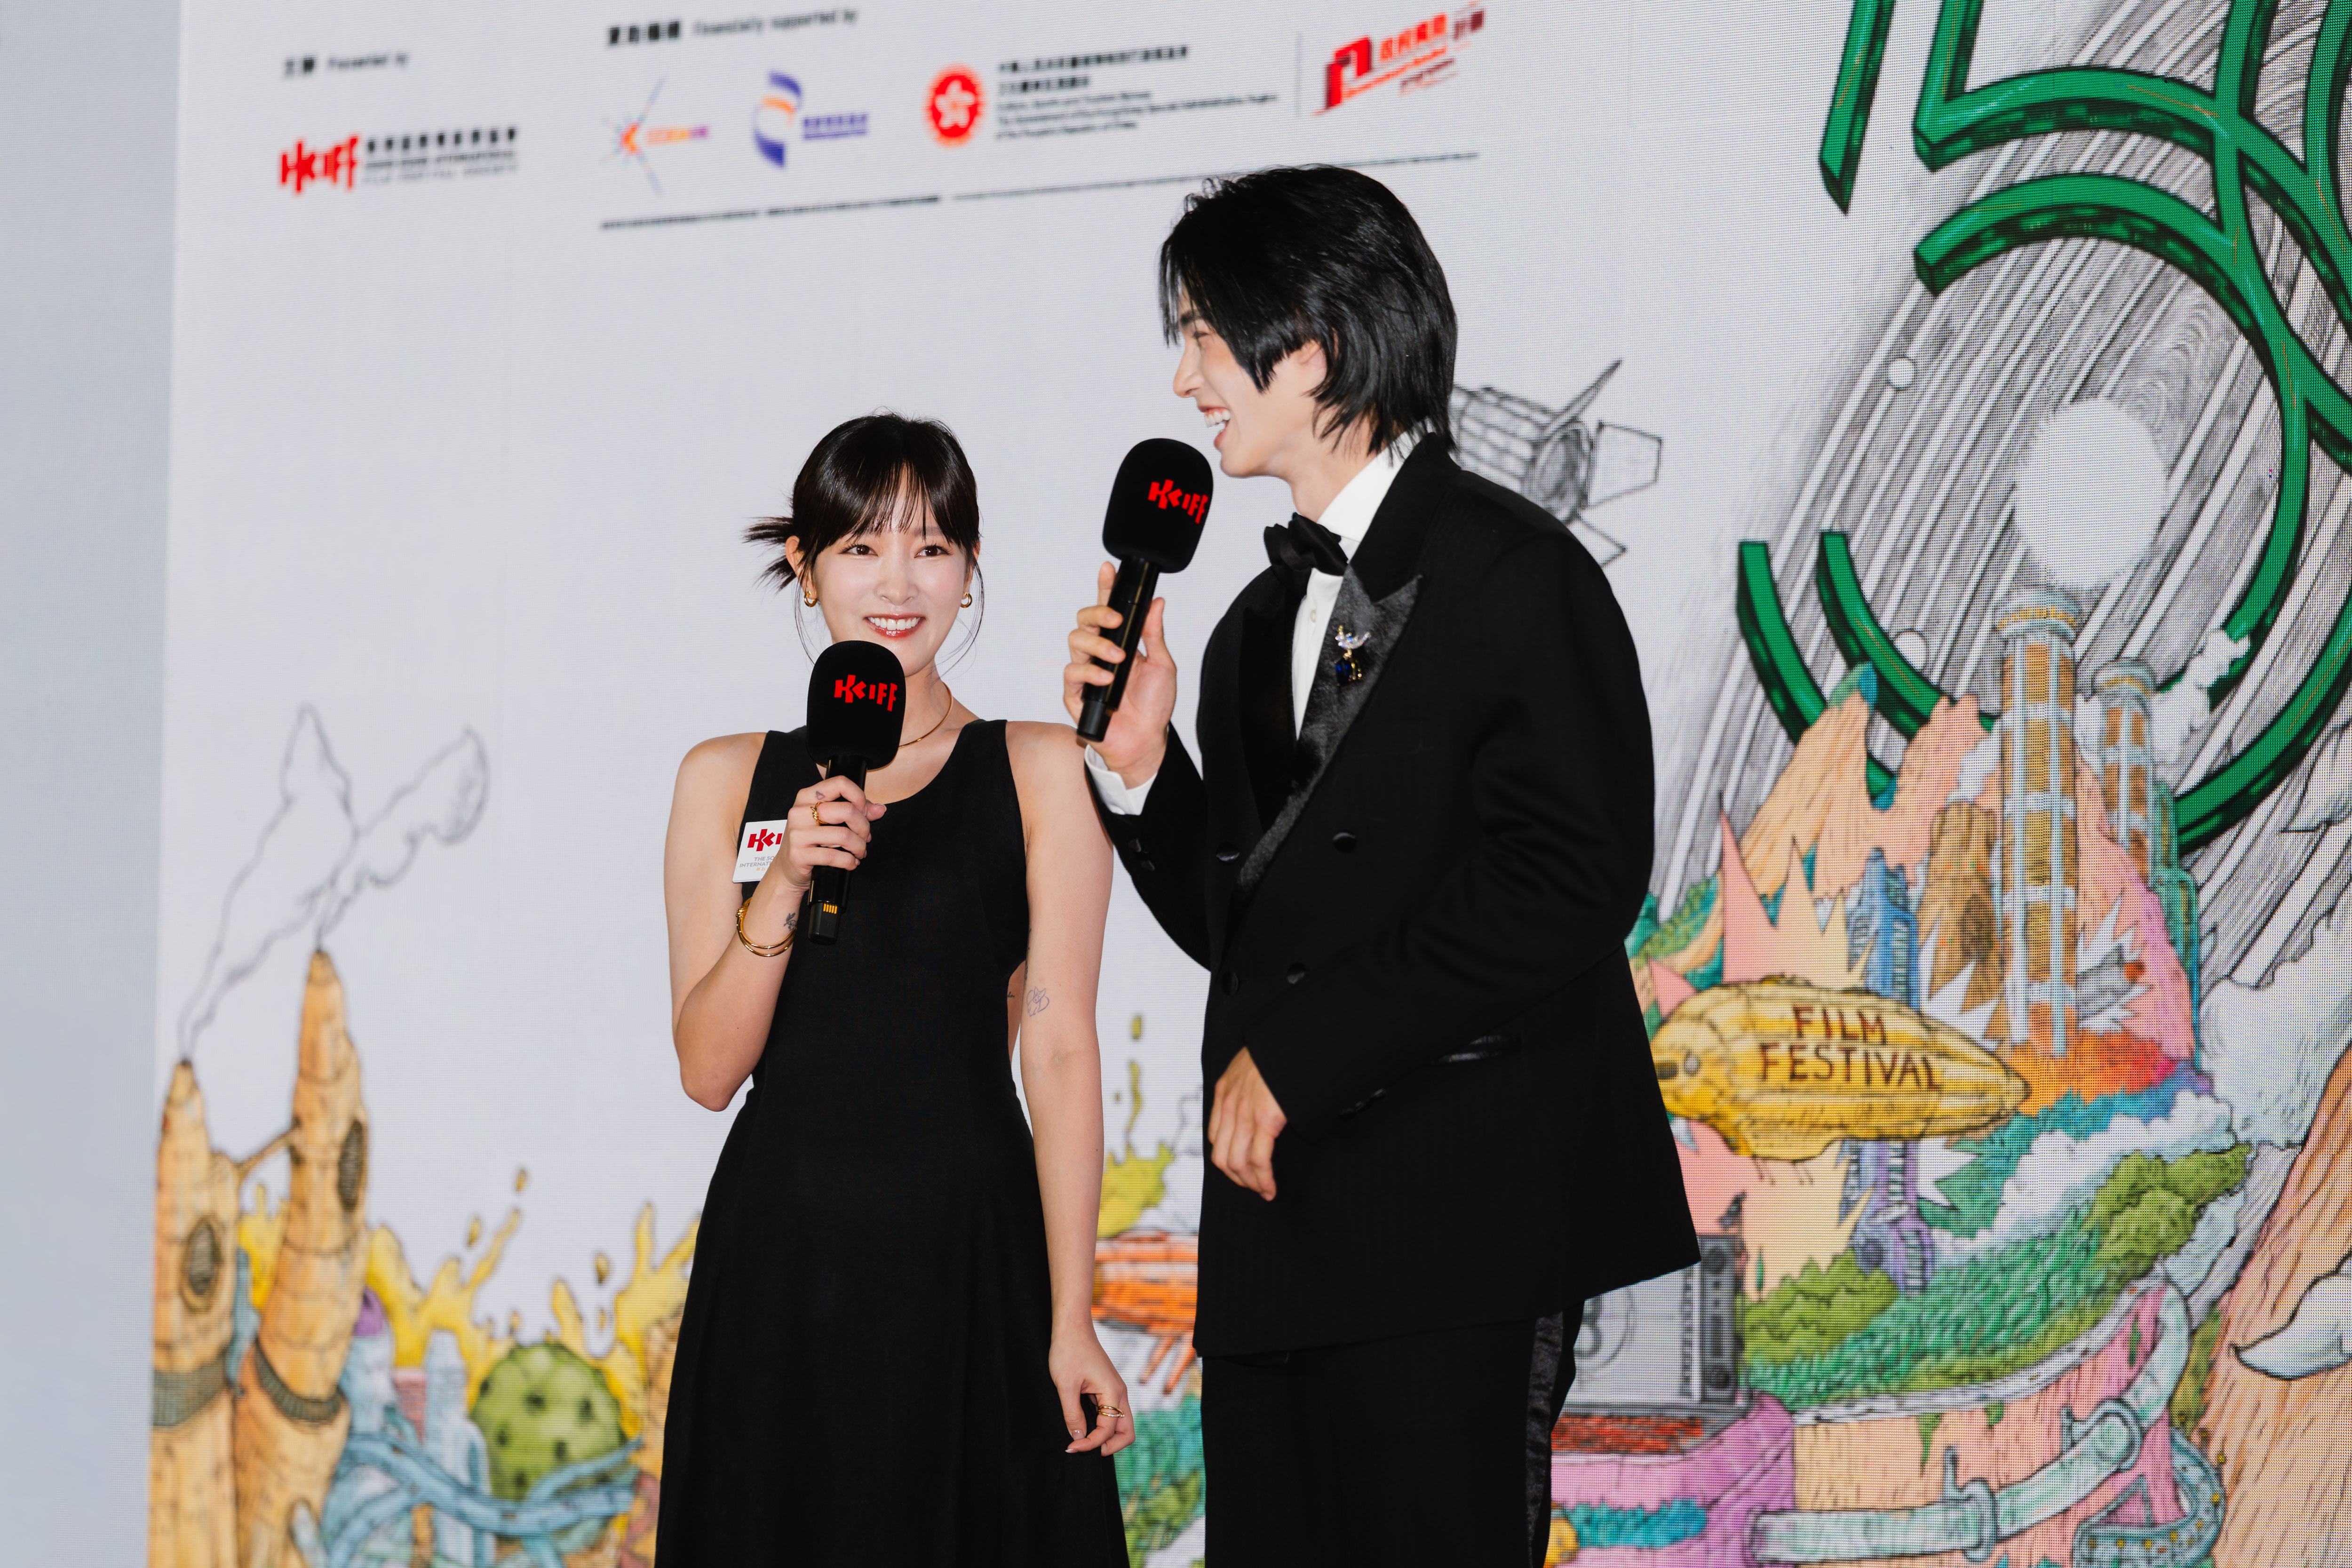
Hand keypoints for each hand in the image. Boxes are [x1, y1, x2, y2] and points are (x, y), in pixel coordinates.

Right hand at [776, 775, 885, 891]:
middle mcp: (799, 812)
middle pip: (846, 810)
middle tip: (864, 837)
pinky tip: (850, 863)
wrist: (787, 870)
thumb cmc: (810, 842)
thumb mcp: (828, 822)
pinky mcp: (799, 855)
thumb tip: (879, 809)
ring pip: (844, 835)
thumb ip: (855, 812)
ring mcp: (798, 833)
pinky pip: (834, 856)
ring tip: (859, 852)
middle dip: (863, 827)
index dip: (859, 796)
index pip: (839, 783)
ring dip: (859, 847)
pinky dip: (849, 861)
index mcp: (806, 797)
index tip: (864, 811)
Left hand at [1049, 1323, 1134, 1455]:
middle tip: (1085, 1451)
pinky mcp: (1107, 1388)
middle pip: (1126, 1432)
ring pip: (1120, 1424)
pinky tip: (1084, 1426)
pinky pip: (1111, 1413)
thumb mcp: (1066, 1386)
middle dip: (1109, 1447)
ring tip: (1084, 1442)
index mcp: (1113, 1391)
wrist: (1072, 1327)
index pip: (1107, 1430)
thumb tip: (1078, 1438)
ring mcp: (1115, 1390)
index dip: (1090, 1444)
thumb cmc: (1069, 1351)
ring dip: (1106, 1437)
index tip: (1071, 1448)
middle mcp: (1119, 1393)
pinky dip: (1101, 1425)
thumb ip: (1073, 1414)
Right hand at [1063, 561, 1175, 785]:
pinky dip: (1090, 672)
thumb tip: (1156, 603)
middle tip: (1116, 619)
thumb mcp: (1161, 665)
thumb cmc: (1153, 706)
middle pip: (1084, 620)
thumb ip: (1153, 634)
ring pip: (1075, 641)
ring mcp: (1085, 672)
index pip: (1107, 610)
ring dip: (1098, 646)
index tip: (1108, 569)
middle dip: (1097, 613)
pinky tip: (1108, 679)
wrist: (1146, 741)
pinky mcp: (1075, 693)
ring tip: (1119, 659)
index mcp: (1119, 643)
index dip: (1105, 588)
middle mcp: (1099, 654)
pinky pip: (1072, 672)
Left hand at [1208, 1047, 1286, 1200]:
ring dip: (1250, 1183)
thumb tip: (1264, 1101)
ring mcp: (1245, 1113)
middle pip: (1221, 1156)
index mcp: (1224, 1090)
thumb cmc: (1282, 1050)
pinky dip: (1264, 1180)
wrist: (1294, 1036)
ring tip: (1264, 1192)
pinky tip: (1271, 1189)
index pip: (1216, 1136)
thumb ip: (1251, 1084)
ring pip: (1236, 1163)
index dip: (1227, 1159)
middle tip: (1254, 1187)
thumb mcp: (1254, 1063)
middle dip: (1237, 1177)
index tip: (1242, 1170)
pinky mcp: (1265, 1119)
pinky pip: (1258, 1160)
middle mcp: (1228, 1104)